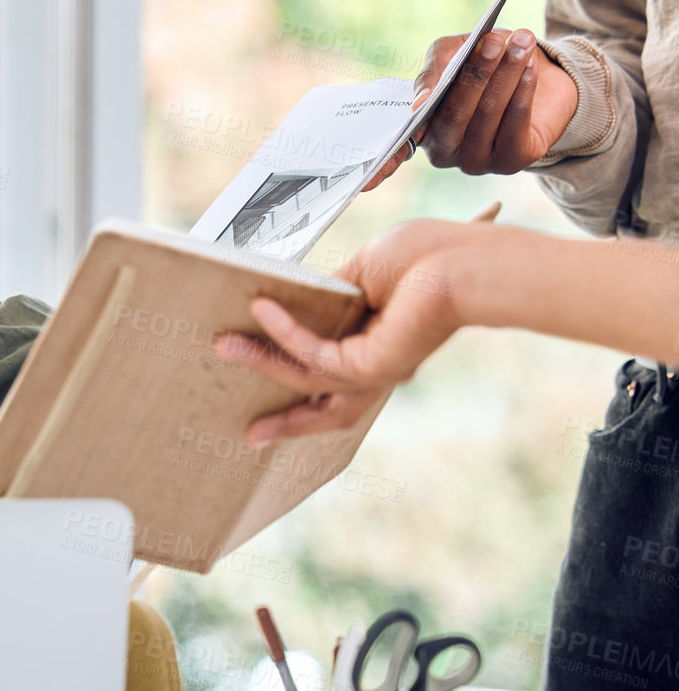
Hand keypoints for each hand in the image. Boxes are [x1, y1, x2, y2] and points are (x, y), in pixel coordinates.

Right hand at [212, 206, 499, 442]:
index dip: (296, 367)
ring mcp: (376, 372)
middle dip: (285, 422)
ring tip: (224, 345)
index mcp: (381, 342)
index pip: (332, 368)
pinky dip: (284, 333)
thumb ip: (329, 293)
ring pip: (307, 382)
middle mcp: (380, 367)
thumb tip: (297, 299)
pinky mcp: (370, 367)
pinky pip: (314, 355)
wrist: (466, 263)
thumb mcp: (363, 269)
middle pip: (325, 409)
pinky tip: (261, 309)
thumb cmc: (427, 256)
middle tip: (250, 435)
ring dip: (262, 363)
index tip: (264, 367)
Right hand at [363, 28, 578, 190]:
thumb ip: (434, 68)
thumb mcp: (453, 53)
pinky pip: (515, 126)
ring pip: (487, 116)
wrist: (541, 73)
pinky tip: (530, 68)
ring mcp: (477, 161)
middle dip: (476, 76)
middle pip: (453, 116)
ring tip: (521, 42)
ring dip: (506, 75)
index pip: (397, 153)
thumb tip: (420, 101)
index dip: (382, 167)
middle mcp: (444, 152)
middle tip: (494, 42)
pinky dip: (523, 92)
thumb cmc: (483, 63)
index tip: (366, 183)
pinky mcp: (512, 161)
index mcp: (421, 131)